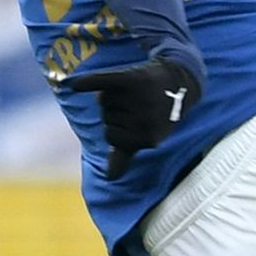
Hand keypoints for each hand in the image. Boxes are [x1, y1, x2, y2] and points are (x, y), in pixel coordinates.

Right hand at [65, 58, 201, 179]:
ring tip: (137, 91)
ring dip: (113, 94)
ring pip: (104, 99)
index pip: (109, 136)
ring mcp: (142, 98)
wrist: (178, 82)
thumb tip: (111, 177)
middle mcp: (147, 120)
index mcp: (148, 139)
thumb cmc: (156, 112)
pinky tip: (77, 85)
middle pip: (106, 116)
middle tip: (140, 103)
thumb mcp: (144, 134)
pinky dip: (90, 82)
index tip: (137, 120)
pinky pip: (104, 81)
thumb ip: (125, 153)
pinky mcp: (134, 78)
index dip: (116, 127)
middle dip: (116, 110)